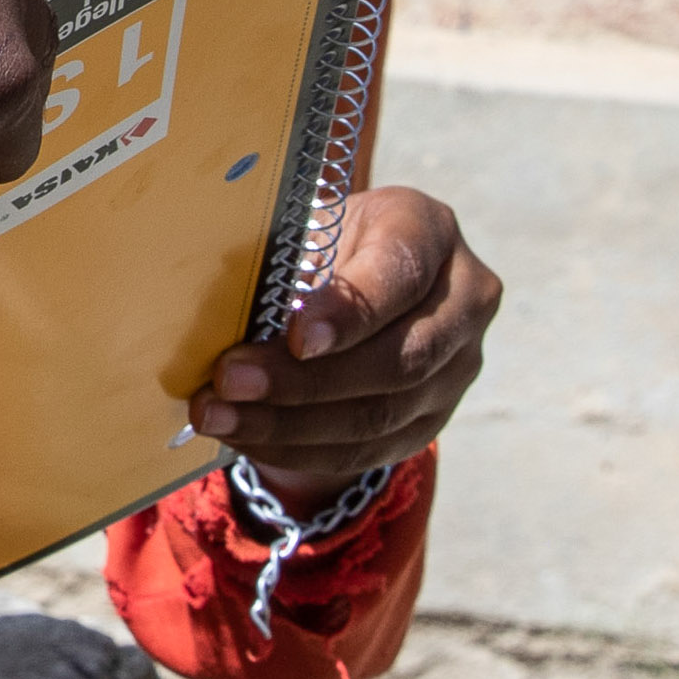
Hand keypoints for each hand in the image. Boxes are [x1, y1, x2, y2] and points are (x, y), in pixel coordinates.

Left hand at [187, 185, 499, 499]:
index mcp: (428, 231)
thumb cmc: (317, 242)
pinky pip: (368, 450)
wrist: (354, 280)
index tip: (296, 338)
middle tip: (229, 382)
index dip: (349, 312)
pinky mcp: (431, 419)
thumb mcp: (305, 227)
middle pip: (396, 359)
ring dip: (290, 426)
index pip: (398, 275)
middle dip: (304, 381)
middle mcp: (461, 301)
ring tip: (221, 417)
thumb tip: (216, 314)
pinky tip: (247, 438)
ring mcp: (456, 368)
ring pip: (380, 416)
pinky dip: (300, 450)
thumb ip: (281, 262)